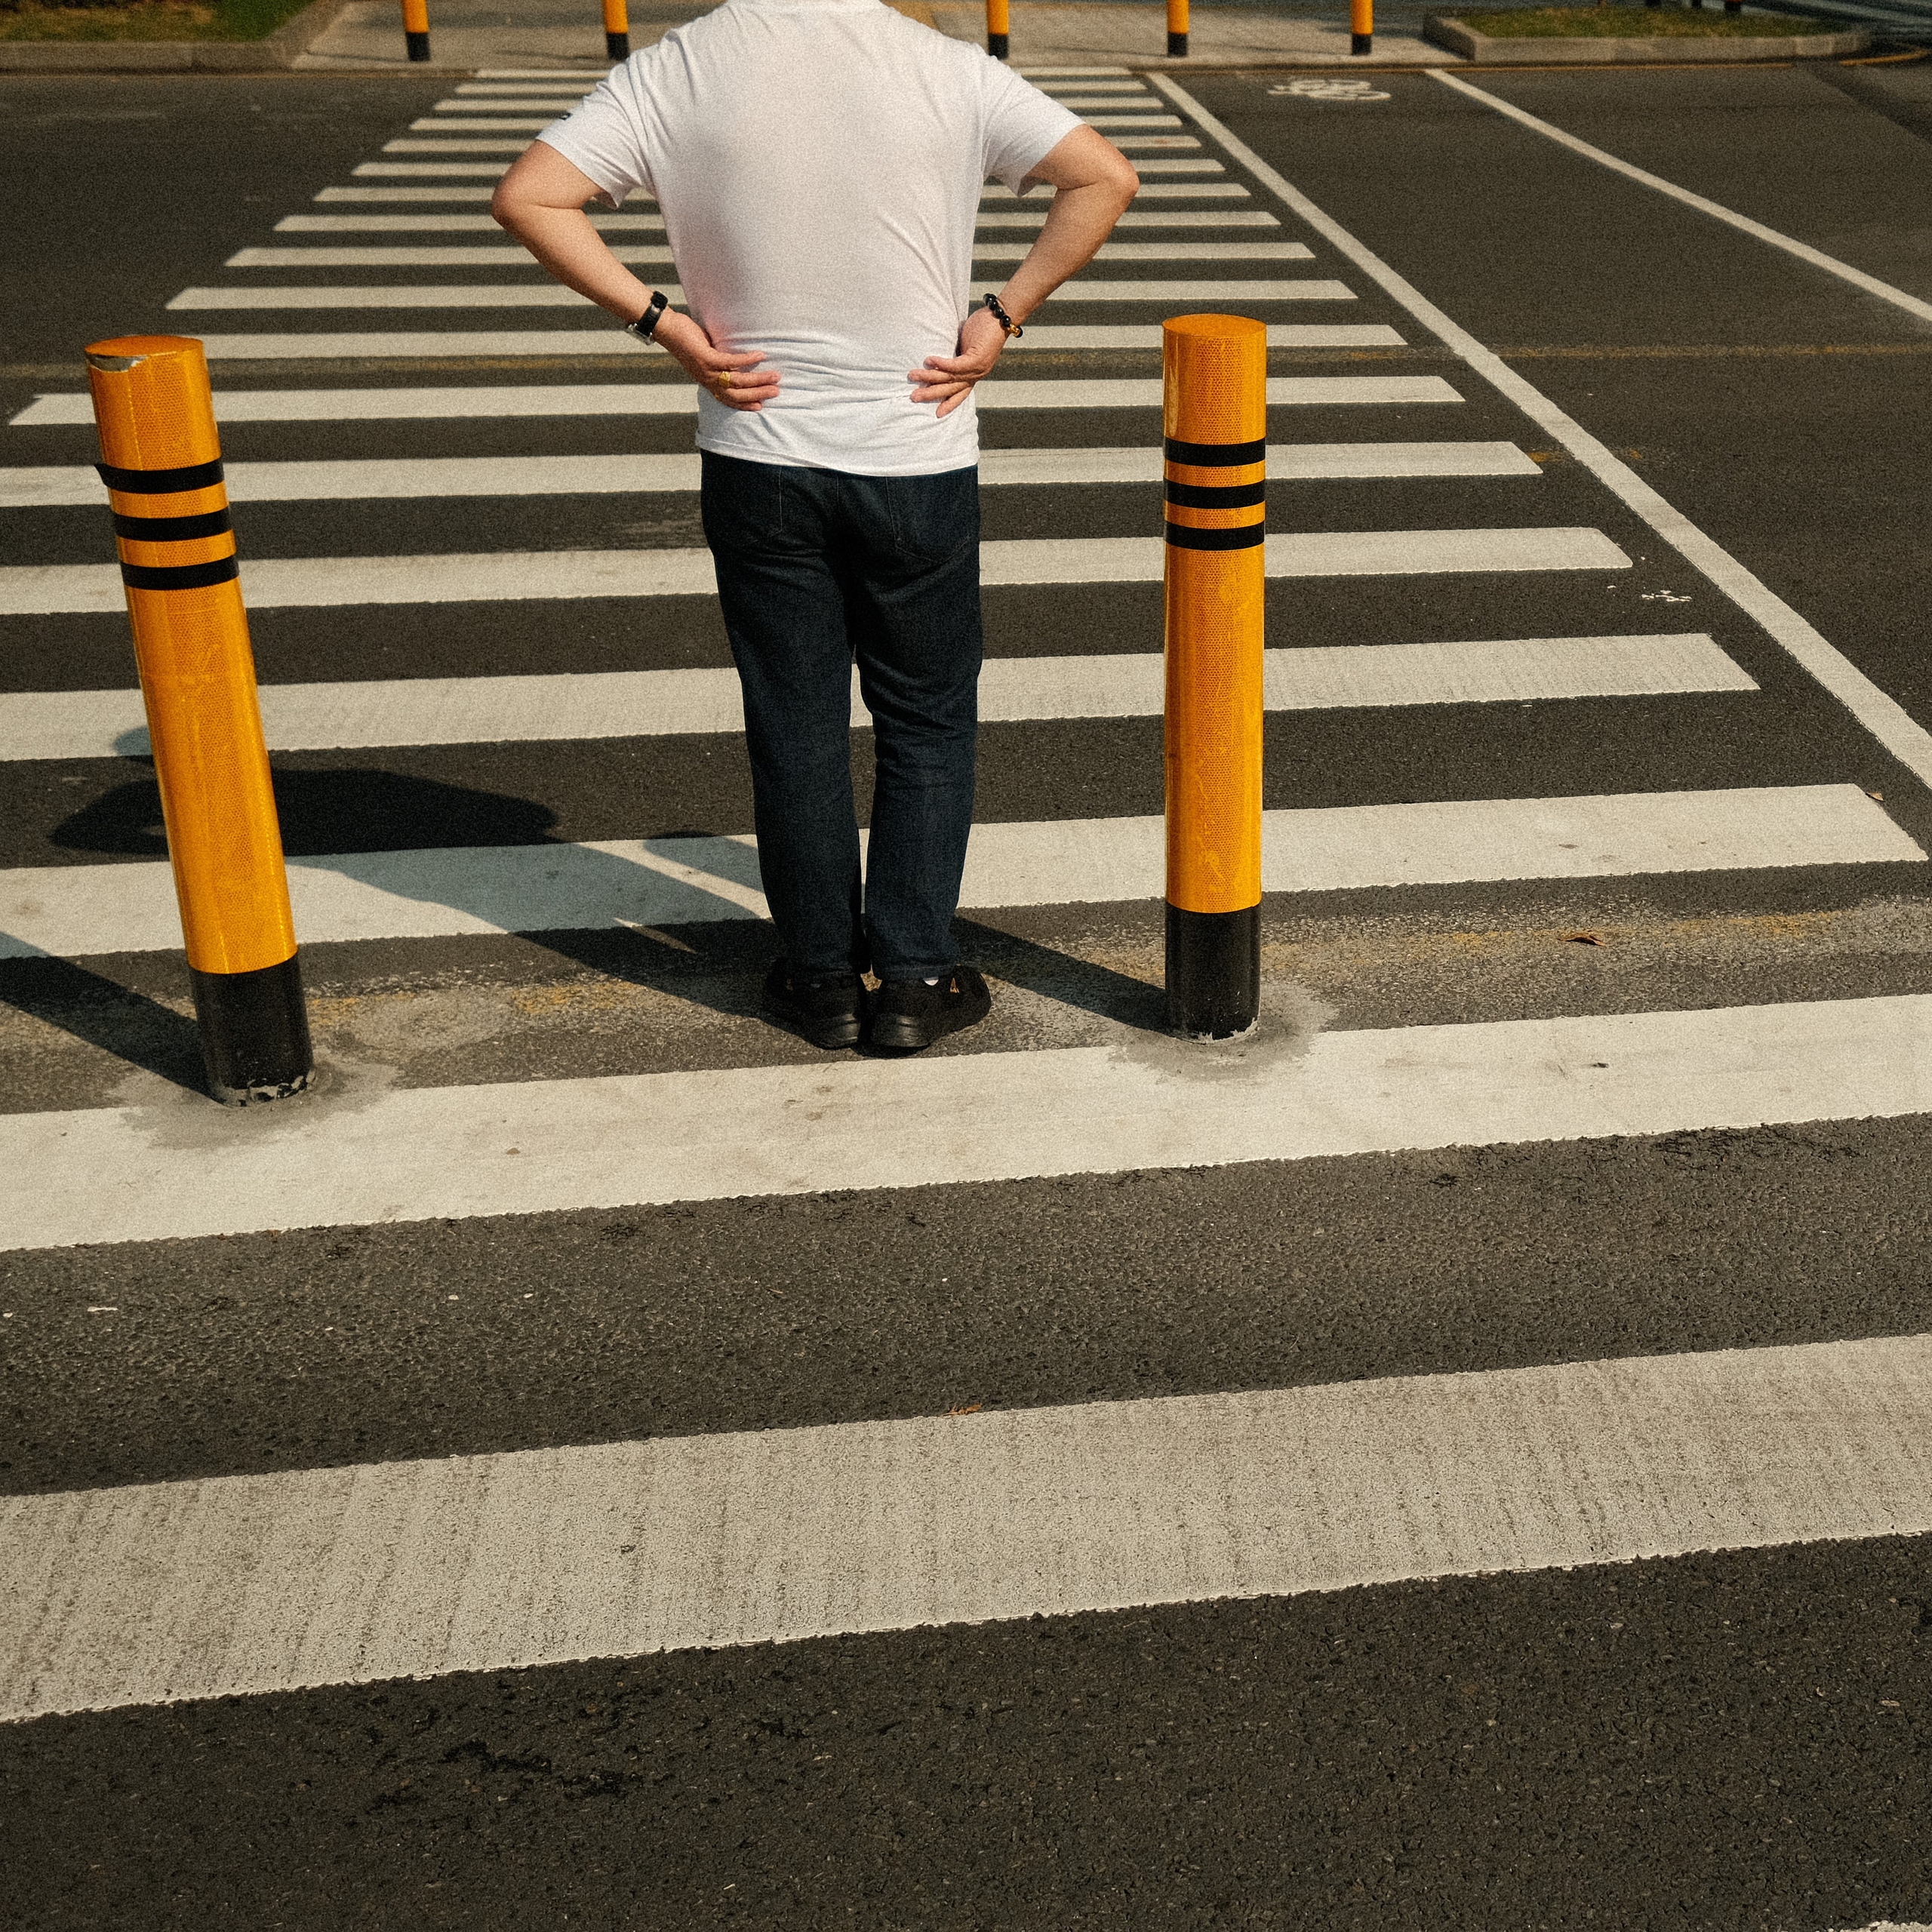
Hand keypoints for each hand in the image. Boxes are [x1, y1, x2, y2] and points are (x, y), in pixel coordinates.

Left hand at [655, 309, 778, 411]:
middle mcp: (708, 380)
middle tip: (776, 391)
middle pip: (737, 394)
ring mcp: (707, 370)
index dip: (744, 404)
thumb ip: (719, 359)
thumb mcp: (705, 354)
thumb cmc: (686, 339)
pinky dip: (747, 359)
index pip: (728, 399)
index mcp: (708, 381)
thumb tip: (737, 356)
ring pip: (737, 380)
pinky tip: (760, 355)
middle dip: (758, 394)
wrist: (667, 329)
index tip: (760, 406)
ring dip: (758, 379)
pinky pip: (730, 362)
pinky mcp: (706, 357)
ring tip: (774, 375)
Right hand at [908, 304, 1009, 417]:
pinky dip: (941, 364)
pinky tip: (928, 361)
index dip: (949, 404)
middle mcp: (977, 374)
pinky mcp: (976, 359)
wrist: (1002, 317)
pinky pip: (955, 365)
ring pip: (949, 378)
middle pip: (951, 389)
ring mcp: (977, 368)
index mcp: (975, 374)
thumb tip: (940, 357)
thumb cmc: (985, 328)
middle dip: (931, 394)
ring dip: (929, 377)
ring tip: (913, 376)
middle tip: (914, 397)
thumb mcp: (967, 346)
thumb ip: (956, 355)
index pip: (960, 393)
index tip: (937, 413)